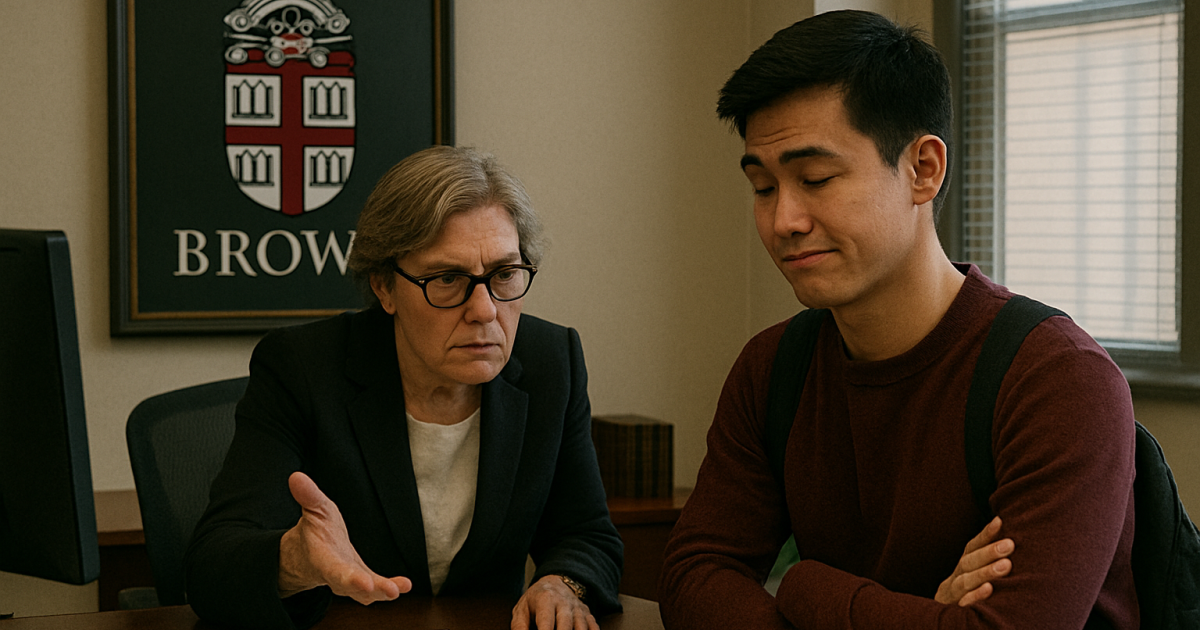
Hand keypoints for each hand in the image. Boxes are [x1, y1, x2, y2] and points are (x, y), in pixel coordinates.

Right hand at [278, 471, 412, 603]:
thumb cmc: (315, 531)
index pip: (335, 571)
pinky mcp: (362, 582)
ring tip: (402, 587)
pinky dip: (391, 588)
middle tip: (391, 591)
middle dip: (371, 589)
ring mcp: (350, 582)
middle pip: (352, 586)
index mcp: (323, 559)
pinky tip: (405, 585)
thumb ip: (308, 496)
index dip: (349, 578)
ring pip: (366, 593)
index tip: (365, 583)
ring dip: (383, 591)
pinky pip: (376, 589)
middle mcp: (336, 576)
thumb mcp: (313, 509)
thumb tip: (296, 476)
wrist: (309, 555)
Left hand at [511, 575, 597, 629]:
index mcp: (546, 599)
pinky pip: (593, 627)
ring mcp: (578, 609)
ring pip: (581, 627)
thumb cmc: (535, 600)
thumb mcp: (521, 609)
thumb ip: (519, 626)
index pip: (546, 623)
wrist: (556, 581)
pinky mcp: (587, 614)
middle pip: (565, 626)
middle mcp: (564, 603)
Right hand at [935, 516, 1013, 606]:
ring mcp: (953, 594)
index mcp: (962, 568)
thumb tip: (1004, 530)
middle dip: (989, 552)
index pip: (971, 548)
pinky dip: (975, 596)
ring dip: (985, 572)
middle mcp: (955, 578)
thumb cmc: (967, 594)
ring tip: (1006, 565)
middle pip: (968, 562)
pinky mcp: (954, 610)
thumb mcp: (972, 574)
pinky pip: (964, 604)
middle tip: (1010, 544)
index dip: (985, 535)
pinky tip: (989, 589)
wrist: (944, 618)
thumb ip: (985, 559)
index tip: (1000, 521)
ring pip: (965, 581)